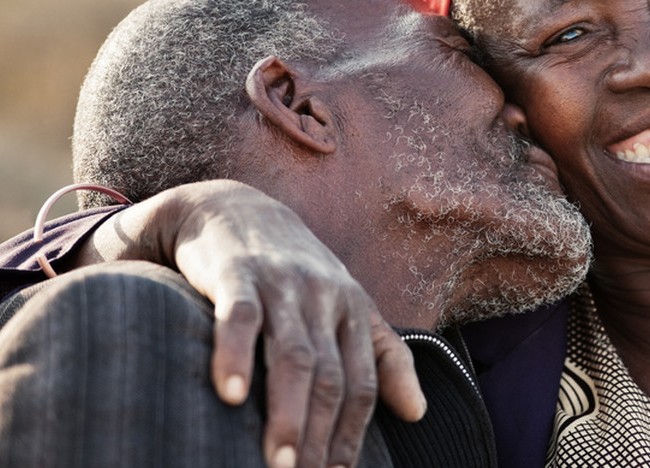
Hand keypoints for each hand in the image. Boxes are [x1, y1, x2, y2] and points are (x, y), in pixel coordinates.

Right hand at [83, 180, 424, 467]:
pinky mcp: (237, 273)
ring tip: (278, 464)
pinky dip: (235, 355)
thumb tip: (419, 414)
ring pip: (293, 354)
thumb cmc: (292, 270)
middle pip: (332, 376)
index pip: (363, 383)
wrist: (232, 207)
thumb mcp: (346, 306)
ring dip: (286, 414)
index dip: (352, 435)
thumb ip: (384, 357)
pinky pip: (239, 317)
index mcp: (353, 309)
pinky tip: (230, 395)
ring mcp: (282, 284)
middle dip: (322, 436)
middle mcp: (324, 297)